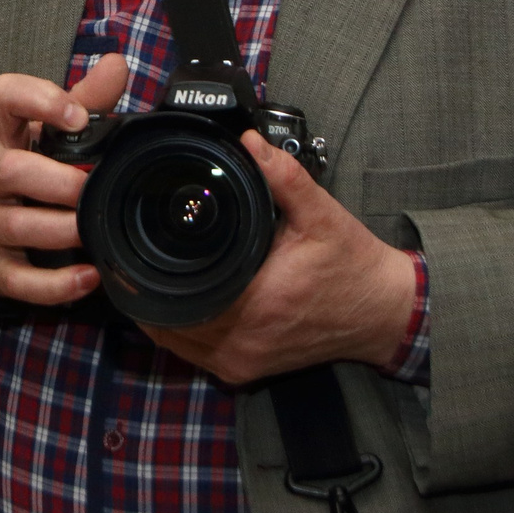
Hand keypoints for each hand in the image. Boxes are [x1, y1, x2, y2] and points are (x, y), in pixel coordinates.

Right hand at [0, 54, 129, 306]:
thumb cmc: (24, 165)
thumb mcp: (46, 131)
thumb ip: (84, 100)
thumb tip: (117, 64)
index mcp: (0, 132)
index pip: (5, 97)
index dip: (40, 100)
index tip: (77, 115)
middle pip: (10, 170)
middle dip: (56, 180)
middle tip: (92, 186)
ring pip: (15, 226)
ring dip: (60, 230)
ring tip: (93, 232)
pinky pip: (18, 279)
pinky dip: (55, 284)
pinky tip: (89, 277)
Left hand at [142, 132, 425, 385]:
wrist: (383, 313)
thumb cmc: (352, 265)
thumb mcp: (322, 214)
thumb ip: (283, 177)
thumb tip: (249, 141)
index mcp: (256, 303)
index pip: (177, 296)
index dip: (146, 275)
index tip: (130, 250)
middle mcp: (243, 341)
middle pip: (166, 321)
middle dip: (146, 289)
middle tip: (130, 255)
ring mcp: (243, 362)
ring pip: (175, 343)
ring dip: (158, 312)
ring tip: (146, 274)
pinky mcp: (247, 370)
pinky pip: (195, 355)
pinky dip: (180, 331)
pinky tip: (175, 301)